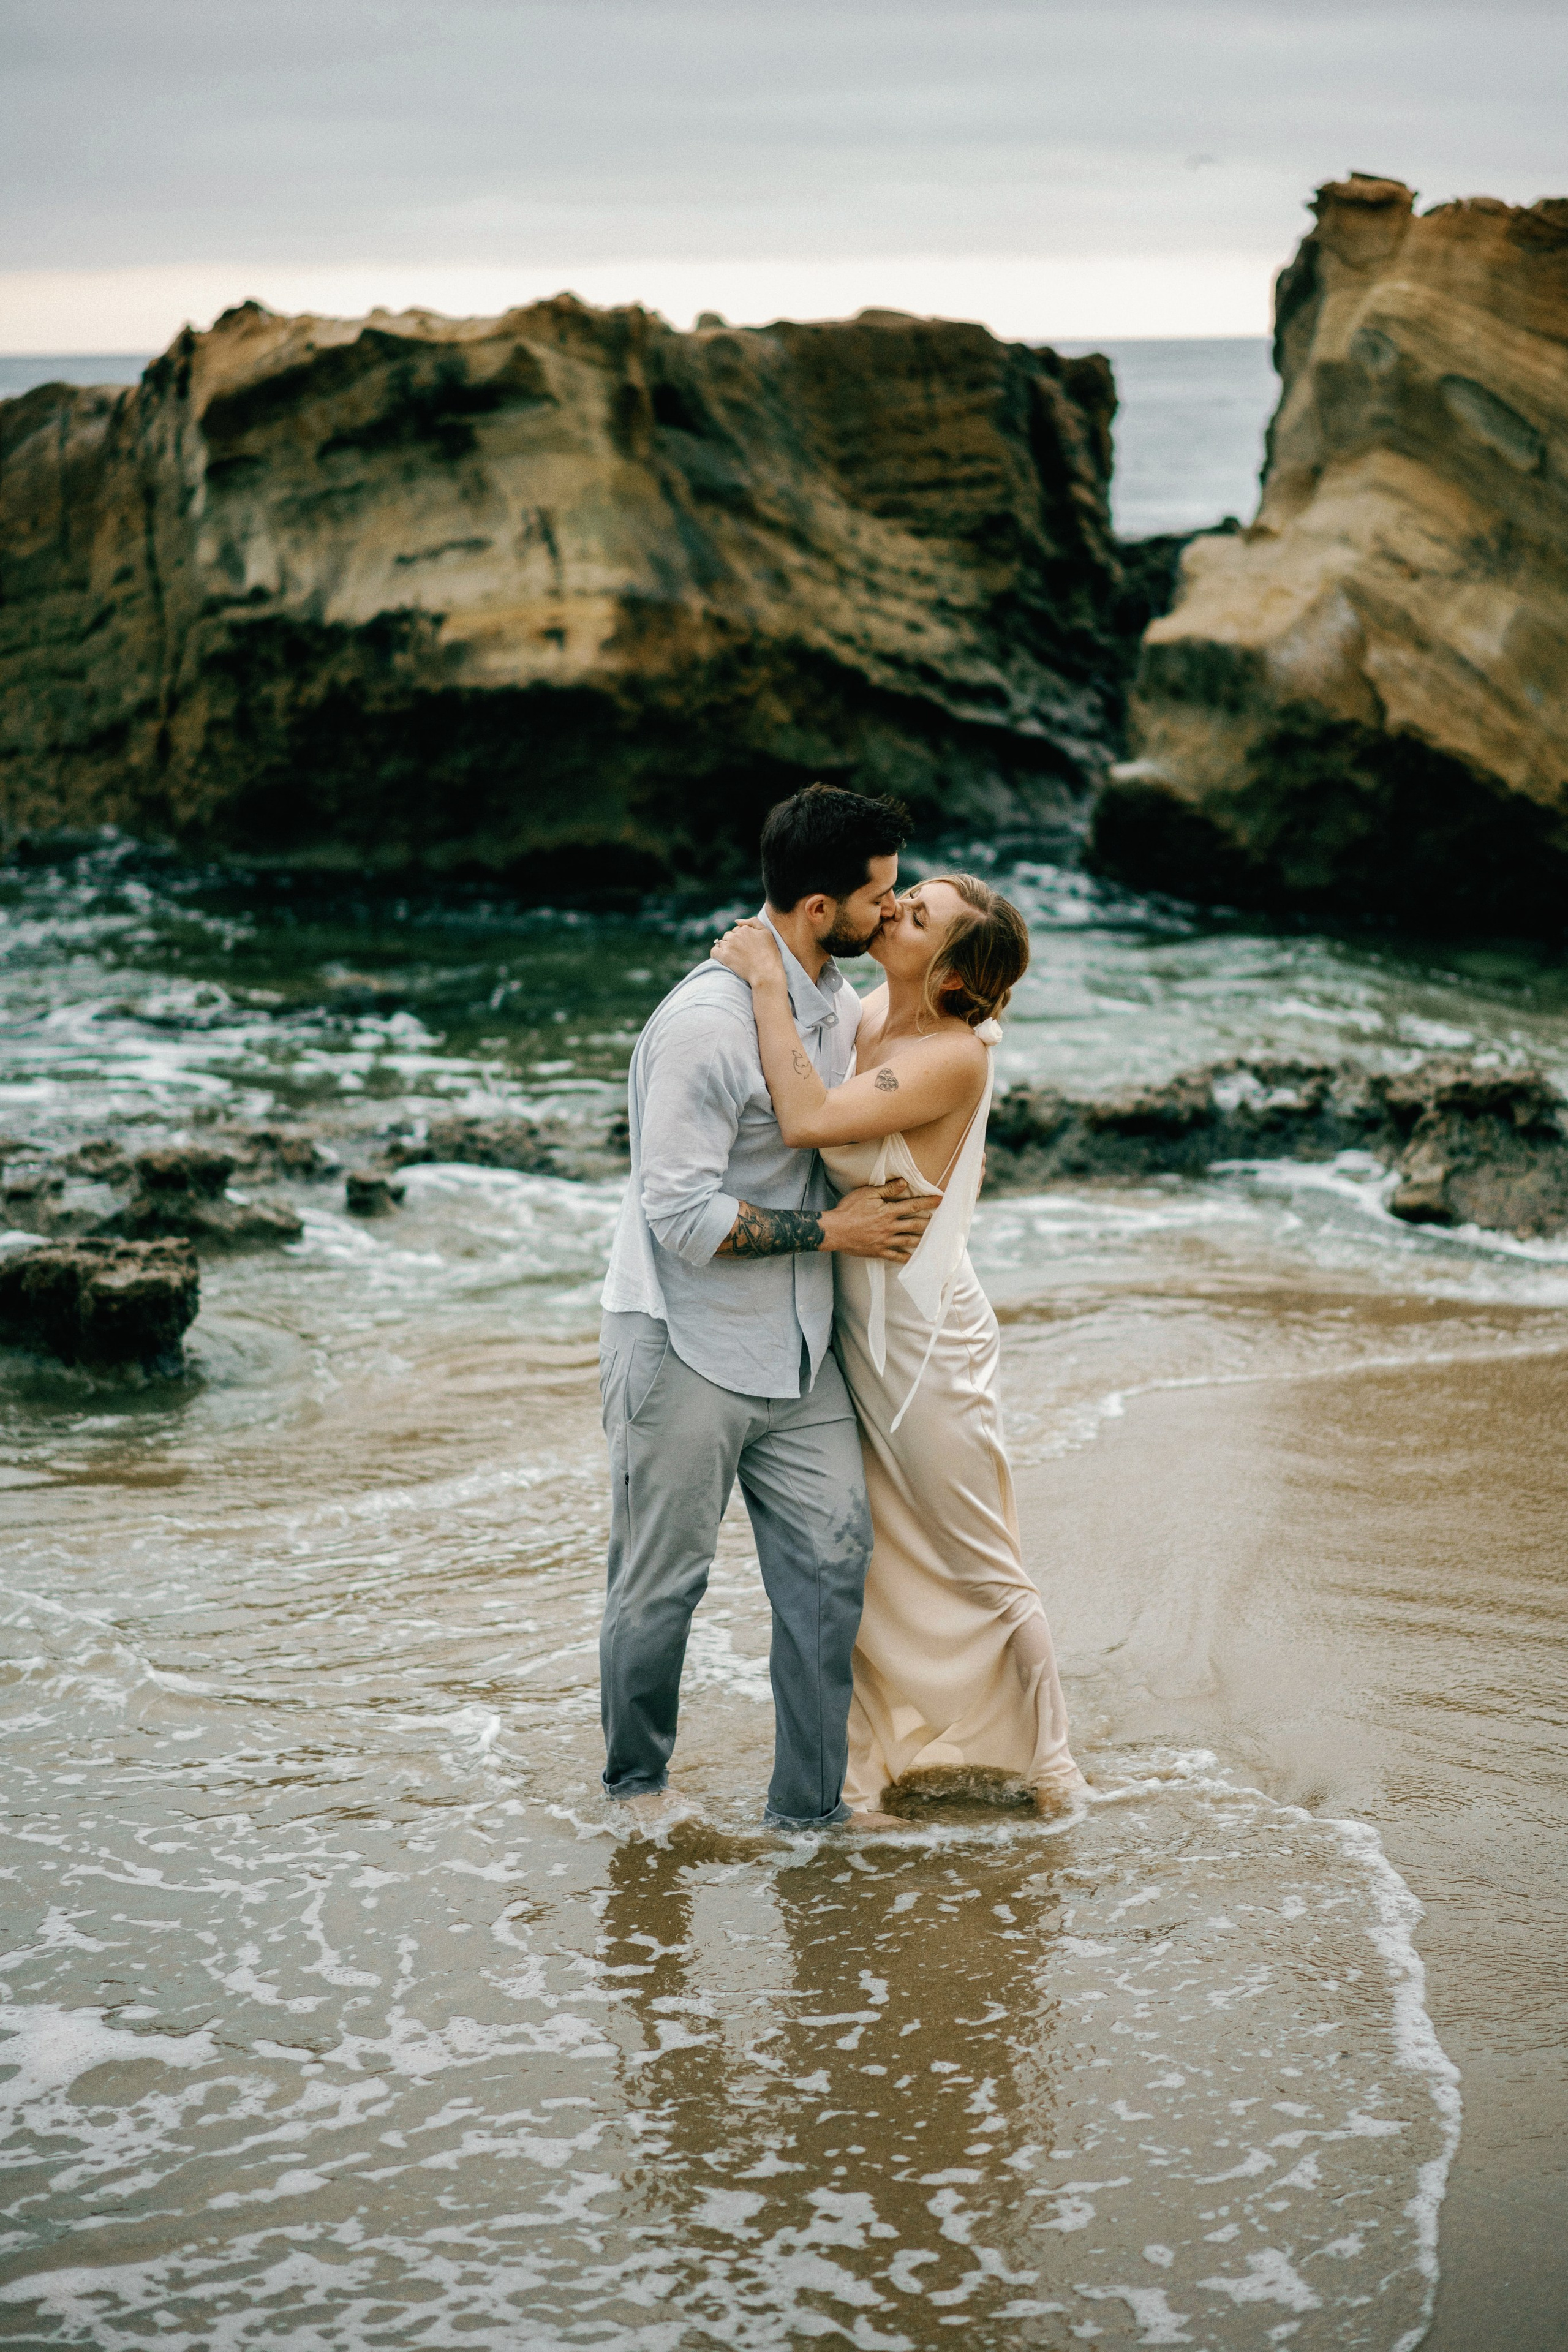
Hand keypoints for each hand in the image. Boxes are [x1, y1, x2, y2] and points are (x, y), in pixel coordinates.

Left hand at [711, 918, 786, 988]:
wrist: (766, 972)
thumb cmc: (769, 954)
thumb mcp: (766, 933)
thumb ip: (753, 922)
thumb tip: (737, 921)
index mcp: (745, 929)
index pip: (737, 930)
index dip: (742, 938)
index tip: (747, 947)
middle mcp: (735, 936)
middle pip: (729, 935)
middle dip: (733, 942)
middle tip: (741, 953)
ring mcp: (729, 946)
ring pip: (721, 942)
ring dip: (726, 948)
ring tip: (734, 957)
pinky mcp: (724, 957)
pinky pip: (714, 951)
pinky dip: (716, 953)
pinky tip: (722, 958)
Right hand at [821, 1180, 940, 1261]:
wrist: (835, 1230)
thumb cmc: (849, 1209)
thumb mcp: (867, 1194)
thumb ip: (887, 1189)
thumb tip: (904, 1182)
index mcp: (888, 1212)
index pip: (913, 1206)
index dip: (928, 1203)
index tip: (940, 1200)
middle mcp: (890, 1227)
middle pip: (915, 1225)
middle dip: (930, 1222)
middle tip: (943, 1221)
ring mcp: (885, 1241)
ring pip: (908, 1241)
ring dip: (922, 1239)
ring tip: (932, 1239)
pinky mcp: (878, 1251)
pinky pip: (895, 1256)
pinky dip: (905, 1258)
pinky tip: (912, 1258)